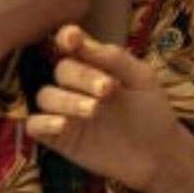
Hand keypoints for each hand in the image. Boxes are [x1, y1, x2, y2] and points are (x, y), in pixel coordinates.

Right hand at [28, 25, 187, 191]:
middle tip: (107, 89)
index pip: (70, 44)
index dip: (66, 38)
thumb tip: (85, 43)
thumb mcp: (141, 79)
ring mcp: (65, 111)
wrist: (158, 154)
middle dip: (82, 76)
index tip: (73, 39)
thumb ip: (115, 59)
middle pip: (62, 70)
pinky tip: (63, 125)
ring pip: (46, 96)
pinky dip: (43, 122)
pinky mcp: (59, 138)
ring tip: (93, 110)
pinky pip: (35, 126)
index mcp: (94, 65)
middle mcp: (75, 86)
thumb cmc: (151, 112)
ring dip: (67, 100)